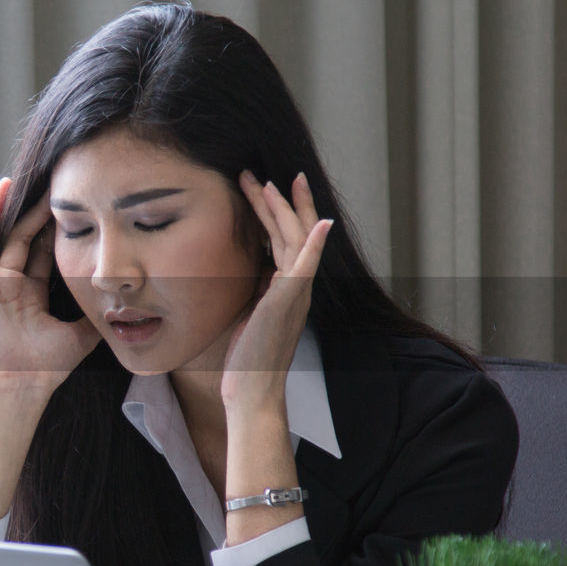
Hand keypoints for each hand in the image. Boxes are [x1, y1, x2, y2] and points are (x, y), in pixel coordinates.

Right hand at [0, 177, 99, 392]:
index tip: (65, 205)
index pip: (39, 251)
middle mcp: (6, 285)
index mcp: (29, 293)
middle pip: (16, 238)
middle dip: (30, 212)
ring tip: (8, 184)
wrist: (22, 383)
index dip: (50, 228)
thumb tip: (124, 303)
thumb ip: (97, 315)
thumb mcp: (81, 333)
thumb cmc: (47, 366)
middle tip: (46, 186)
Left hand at [221, 171, 333, 412]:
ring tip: (269, 183)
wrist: (252, 391)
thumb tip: (251, 268)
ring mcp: (294, 294)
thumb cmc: (246, 358)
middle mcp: (295, 287)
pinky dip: (313, 244)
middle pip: (294, 233)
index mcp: (285, 288)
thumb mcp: (249, 313)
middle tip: (270, 174)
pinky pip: (305, 267)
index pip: (285, 241)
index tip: (268, 187)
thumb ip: (255, 288)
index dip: (278, 213)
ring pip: (294, 241)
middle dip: (281, 202)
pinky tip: (320, 223)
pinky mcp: (287, 302)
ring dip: (284, 210)